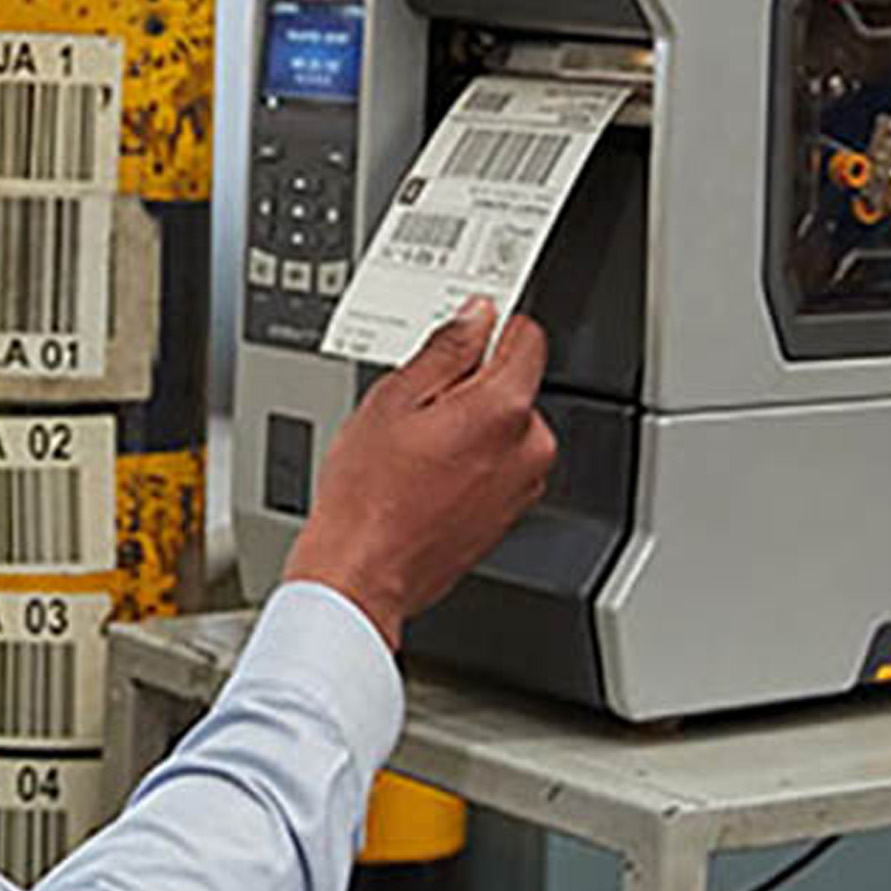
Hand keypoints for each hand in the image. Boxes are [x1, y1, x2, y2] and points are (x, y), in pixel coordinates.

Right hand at [282, 299, 559, 649]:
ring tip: (416, 449)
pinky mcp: (511, 511)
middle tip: (418, 405)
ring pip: (506, 424)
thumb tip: (474, 317)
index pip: (527, 336)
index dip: (488, 329)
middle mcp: (528, 446)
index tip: (462, 335)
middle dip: (473, 383)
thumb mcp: (392, 400)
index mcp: (503, 409)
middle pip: (515, 382)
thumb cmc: (368, 498)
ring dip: (472, 424)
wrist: (363, 573)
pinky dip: (473, 460)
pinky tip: (427, 475)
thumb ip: (444, 350)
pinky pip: (500, 462)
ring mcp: (523, 483)